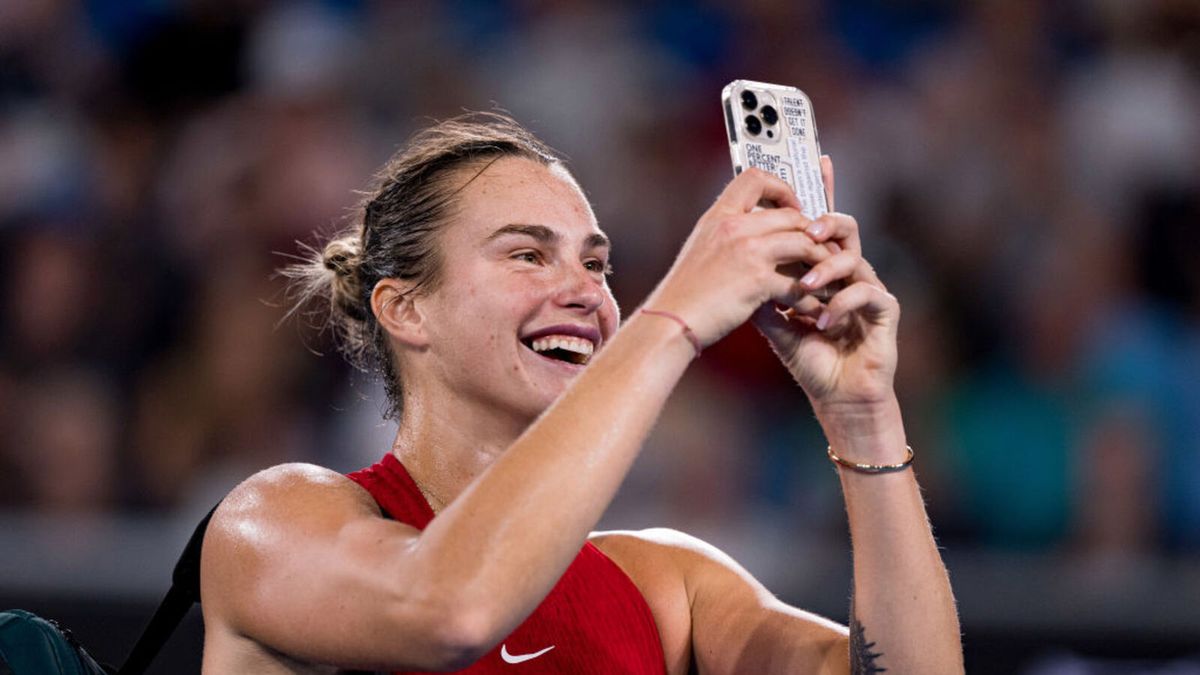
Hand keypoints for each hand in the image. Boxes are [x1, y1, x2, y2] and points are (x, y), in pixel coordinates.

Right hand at [644, 168, 835, 347]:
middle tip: (822, 250)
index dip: (781, 187)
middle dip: (813, 233)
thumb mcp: (700, 249)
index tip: (792, 205)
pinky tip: (814, 308)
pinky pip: (799, 283)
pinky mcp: (758, 280)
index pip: (754, 178)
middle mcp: (734, 227)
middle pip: (791, 215)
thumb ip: (725, 236)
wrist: (671, 322)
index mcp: (718, 217)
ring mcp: (747, 252)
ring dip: (821, 262)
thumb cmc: (685, 293)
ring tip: (827, 278)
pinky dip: (811, 298)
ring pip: (804, 243)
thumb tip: (750, 233)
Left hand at [752, 157, 899, 411]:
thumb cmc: (810, 359)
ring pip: (854, 257)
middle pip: (845, 228)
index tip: (816, 160)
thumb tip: (734, 264)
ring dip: (825, 270)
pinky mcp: (885, 310)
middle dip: (826, 223)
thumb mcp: (775, 323)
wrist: (836, 397)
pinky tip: (821, 323)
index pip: (822, 225)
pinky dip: (839, 305)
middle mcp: (850, 272)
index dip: (823, 191)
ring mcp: (870, 288)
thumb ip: (761, 292)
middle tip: (807, 228)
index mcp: (825, 269)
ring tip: (804, 288)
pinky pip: (867, 292)